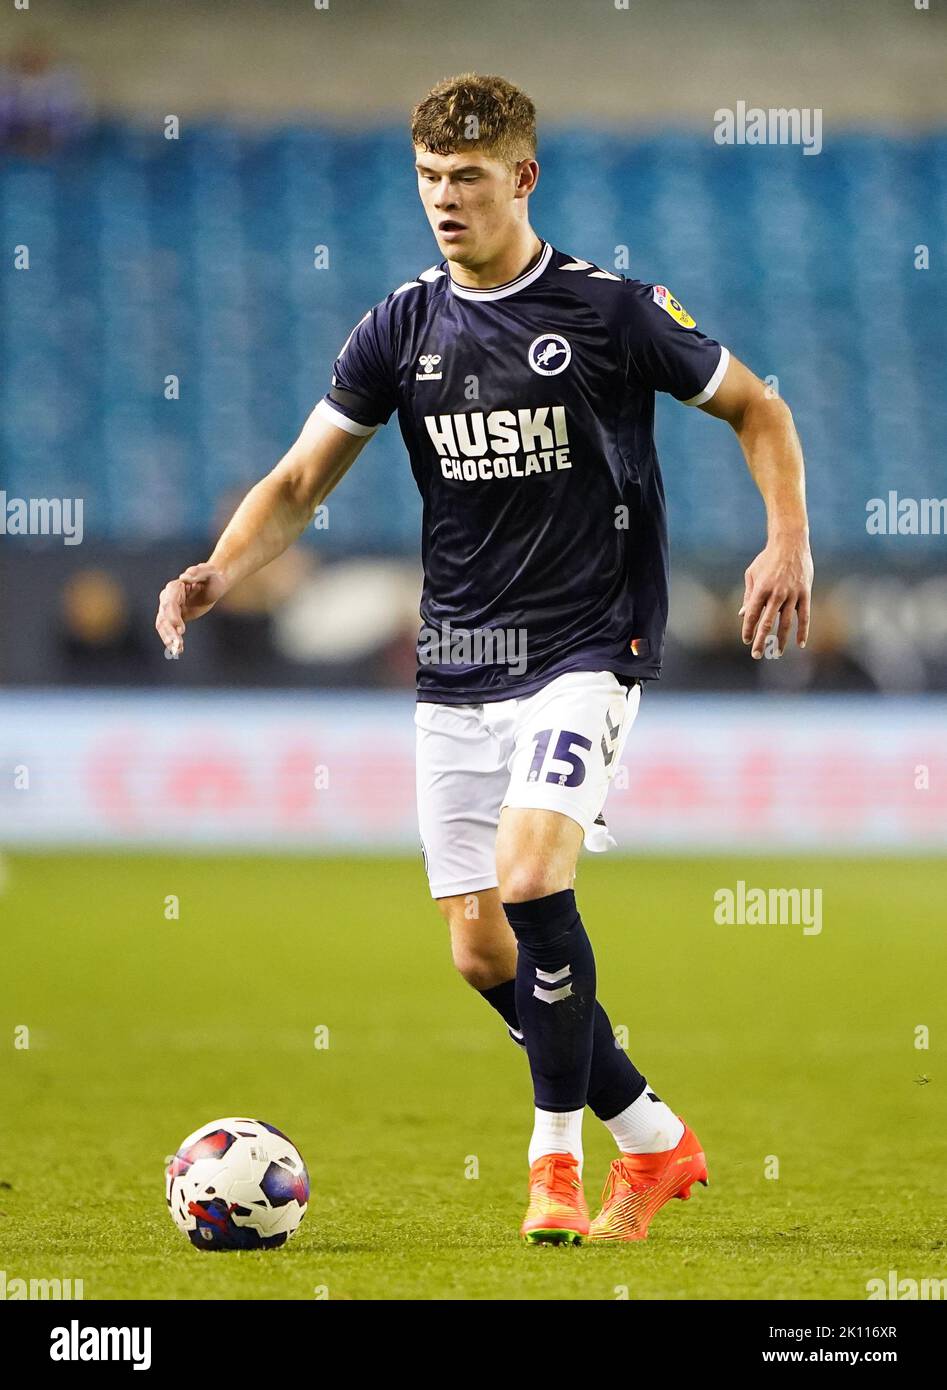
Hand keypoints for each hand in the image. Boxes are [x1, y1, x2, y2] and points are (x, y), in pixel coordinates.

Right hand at [154, 562, 229, 655]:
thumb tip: (184, 576)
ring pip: (163, 626)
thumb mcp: (209, 572)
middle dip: (170, 631)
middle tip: (177, 645)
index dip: (173, 616)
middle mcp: (168, 598)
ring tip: (177, 651)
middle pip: (164, 616)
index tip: (180, 628)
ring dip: (169, 639)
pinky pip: (169, 630)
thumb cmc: (213, 577)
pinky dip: (172, 640)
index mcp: (175, 587)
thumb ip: (197, 572)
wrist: (214, 584)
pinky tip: (178, 650)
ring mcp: (169, 609)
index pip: (169, 603)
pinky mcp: (175, 618)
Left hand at [739, 537, 812, 658]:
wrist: (790, 543)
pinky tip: (800, 644)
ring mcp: (792, 594)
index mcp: (761, 589)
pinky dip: (803, 631)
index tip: (746, 640)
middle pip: (767, 623)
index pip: (752, 615)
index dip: (748, 629)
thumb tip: (742, 615)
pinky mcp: (805, 594)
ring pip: (786, 622)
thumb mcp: (752, 574)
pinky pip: (804, 616)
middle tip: (756, 655)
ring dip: (781, 640)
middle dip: (761, 640)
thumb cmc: (768, 558)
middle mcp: (776, 594)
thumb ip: (749, 595)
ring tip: (777, 652)